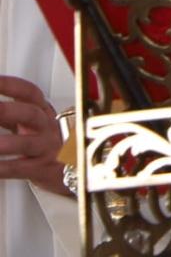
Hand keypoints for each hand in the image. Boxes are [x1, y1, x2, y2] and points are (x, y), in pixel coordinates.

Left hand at [0, 76, 66, 195]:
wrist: (77, 167)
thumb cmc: (47, 143)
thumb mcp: (32, 124)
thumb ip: (10, 115)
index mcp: (43, 112)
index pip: (30, 93)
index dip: (11, 86)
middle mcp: (47, 127)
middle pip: (31, 114)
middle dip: (7, 111)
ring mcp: (47, 148)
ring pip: (29, 144)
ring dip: (7, 143)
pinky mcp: (45, 170)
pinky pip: (23, 169)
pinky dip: (6, 168)